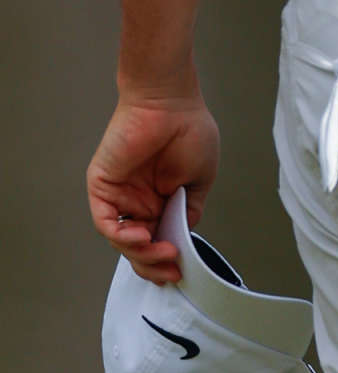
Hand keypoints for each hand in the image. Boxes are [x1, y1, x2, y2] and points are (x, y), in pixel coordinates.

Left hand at [87, 93, 219, 282]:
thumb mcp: (199, 180)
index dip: (167, 259)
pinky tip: (142, 237)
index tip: (181, 270)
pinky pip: (107, 221)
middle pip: (138, 246)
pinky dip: (122, 236)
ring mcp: (120, 195)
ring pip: (121, 239)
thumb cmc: (189, 130)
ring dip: (141, 253)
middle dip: (154, 264)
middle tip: (172, 270)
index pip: (158, 240)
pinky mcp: (103, 186)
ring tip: (163, 252)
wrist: (171, 102)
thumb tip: (182, 236)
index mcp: (160, 199)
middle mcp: (138, 200)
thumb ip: (189, 210)